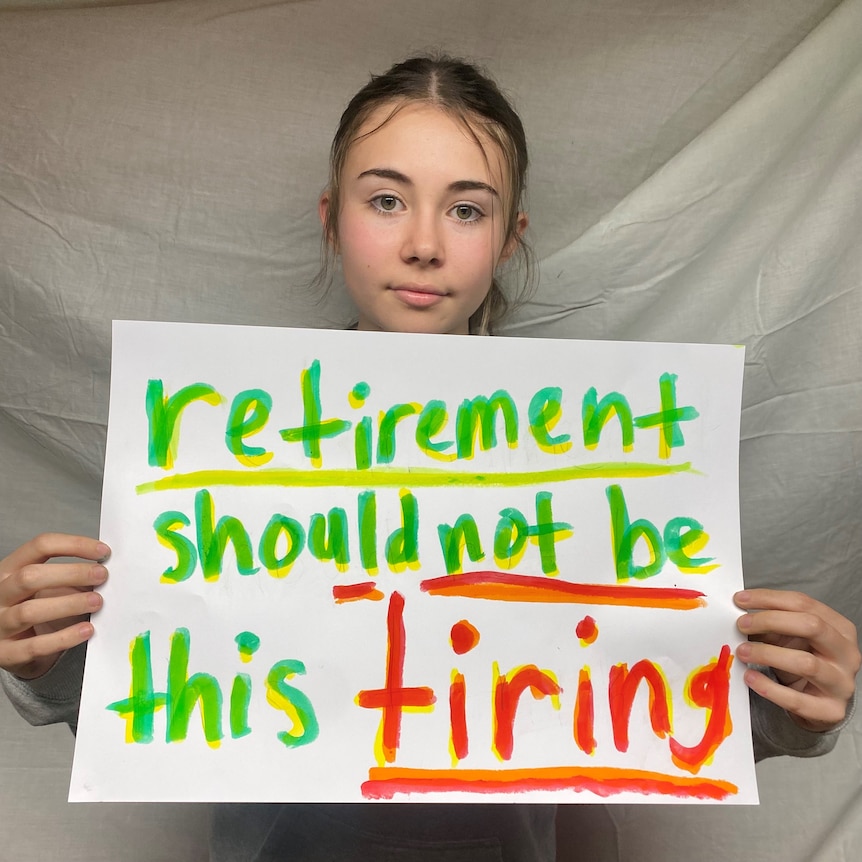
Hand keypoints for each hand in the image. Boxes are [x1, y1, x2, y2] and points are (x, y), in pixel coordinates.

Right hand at [0, 534, 108, 679]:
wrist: (16, 649)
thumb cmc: (37, 609)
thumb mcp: (47, 587)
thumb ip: (69, 577)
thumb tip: (103, 571)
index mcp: (10, 570)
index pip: (40, 546)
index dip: (74, 545)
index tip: (103, 552)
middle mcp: (0, 594)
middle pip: (30, 576)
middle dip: (71, 573)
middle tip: (102, 576)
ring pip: (30, 611)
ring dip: (69, 604)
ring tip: (97, 602)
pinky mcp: (6, 653)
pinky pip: (34, 646)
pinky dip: (64, 637)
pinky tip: (86, 630)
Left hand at [735, 588, 860, 731]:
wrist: (820, 704)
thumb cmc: (805, 662)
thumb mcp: (792, 639)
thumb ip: (773, 626)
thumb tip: (742, 615)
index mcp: (840, 628)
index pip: (804, 603)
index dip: (769, 599)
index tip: (740, 600)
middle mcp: (846, 653)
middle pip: (812, 626)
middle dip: (771, 621)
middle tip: (742, 624)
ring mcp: (842, 683)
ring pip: (806, 663)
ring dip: (767, 654)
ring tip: (742, 651)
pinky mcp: (830, 710)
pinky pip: (796, 699)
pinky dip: (769, 687)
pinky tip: (750, 677)